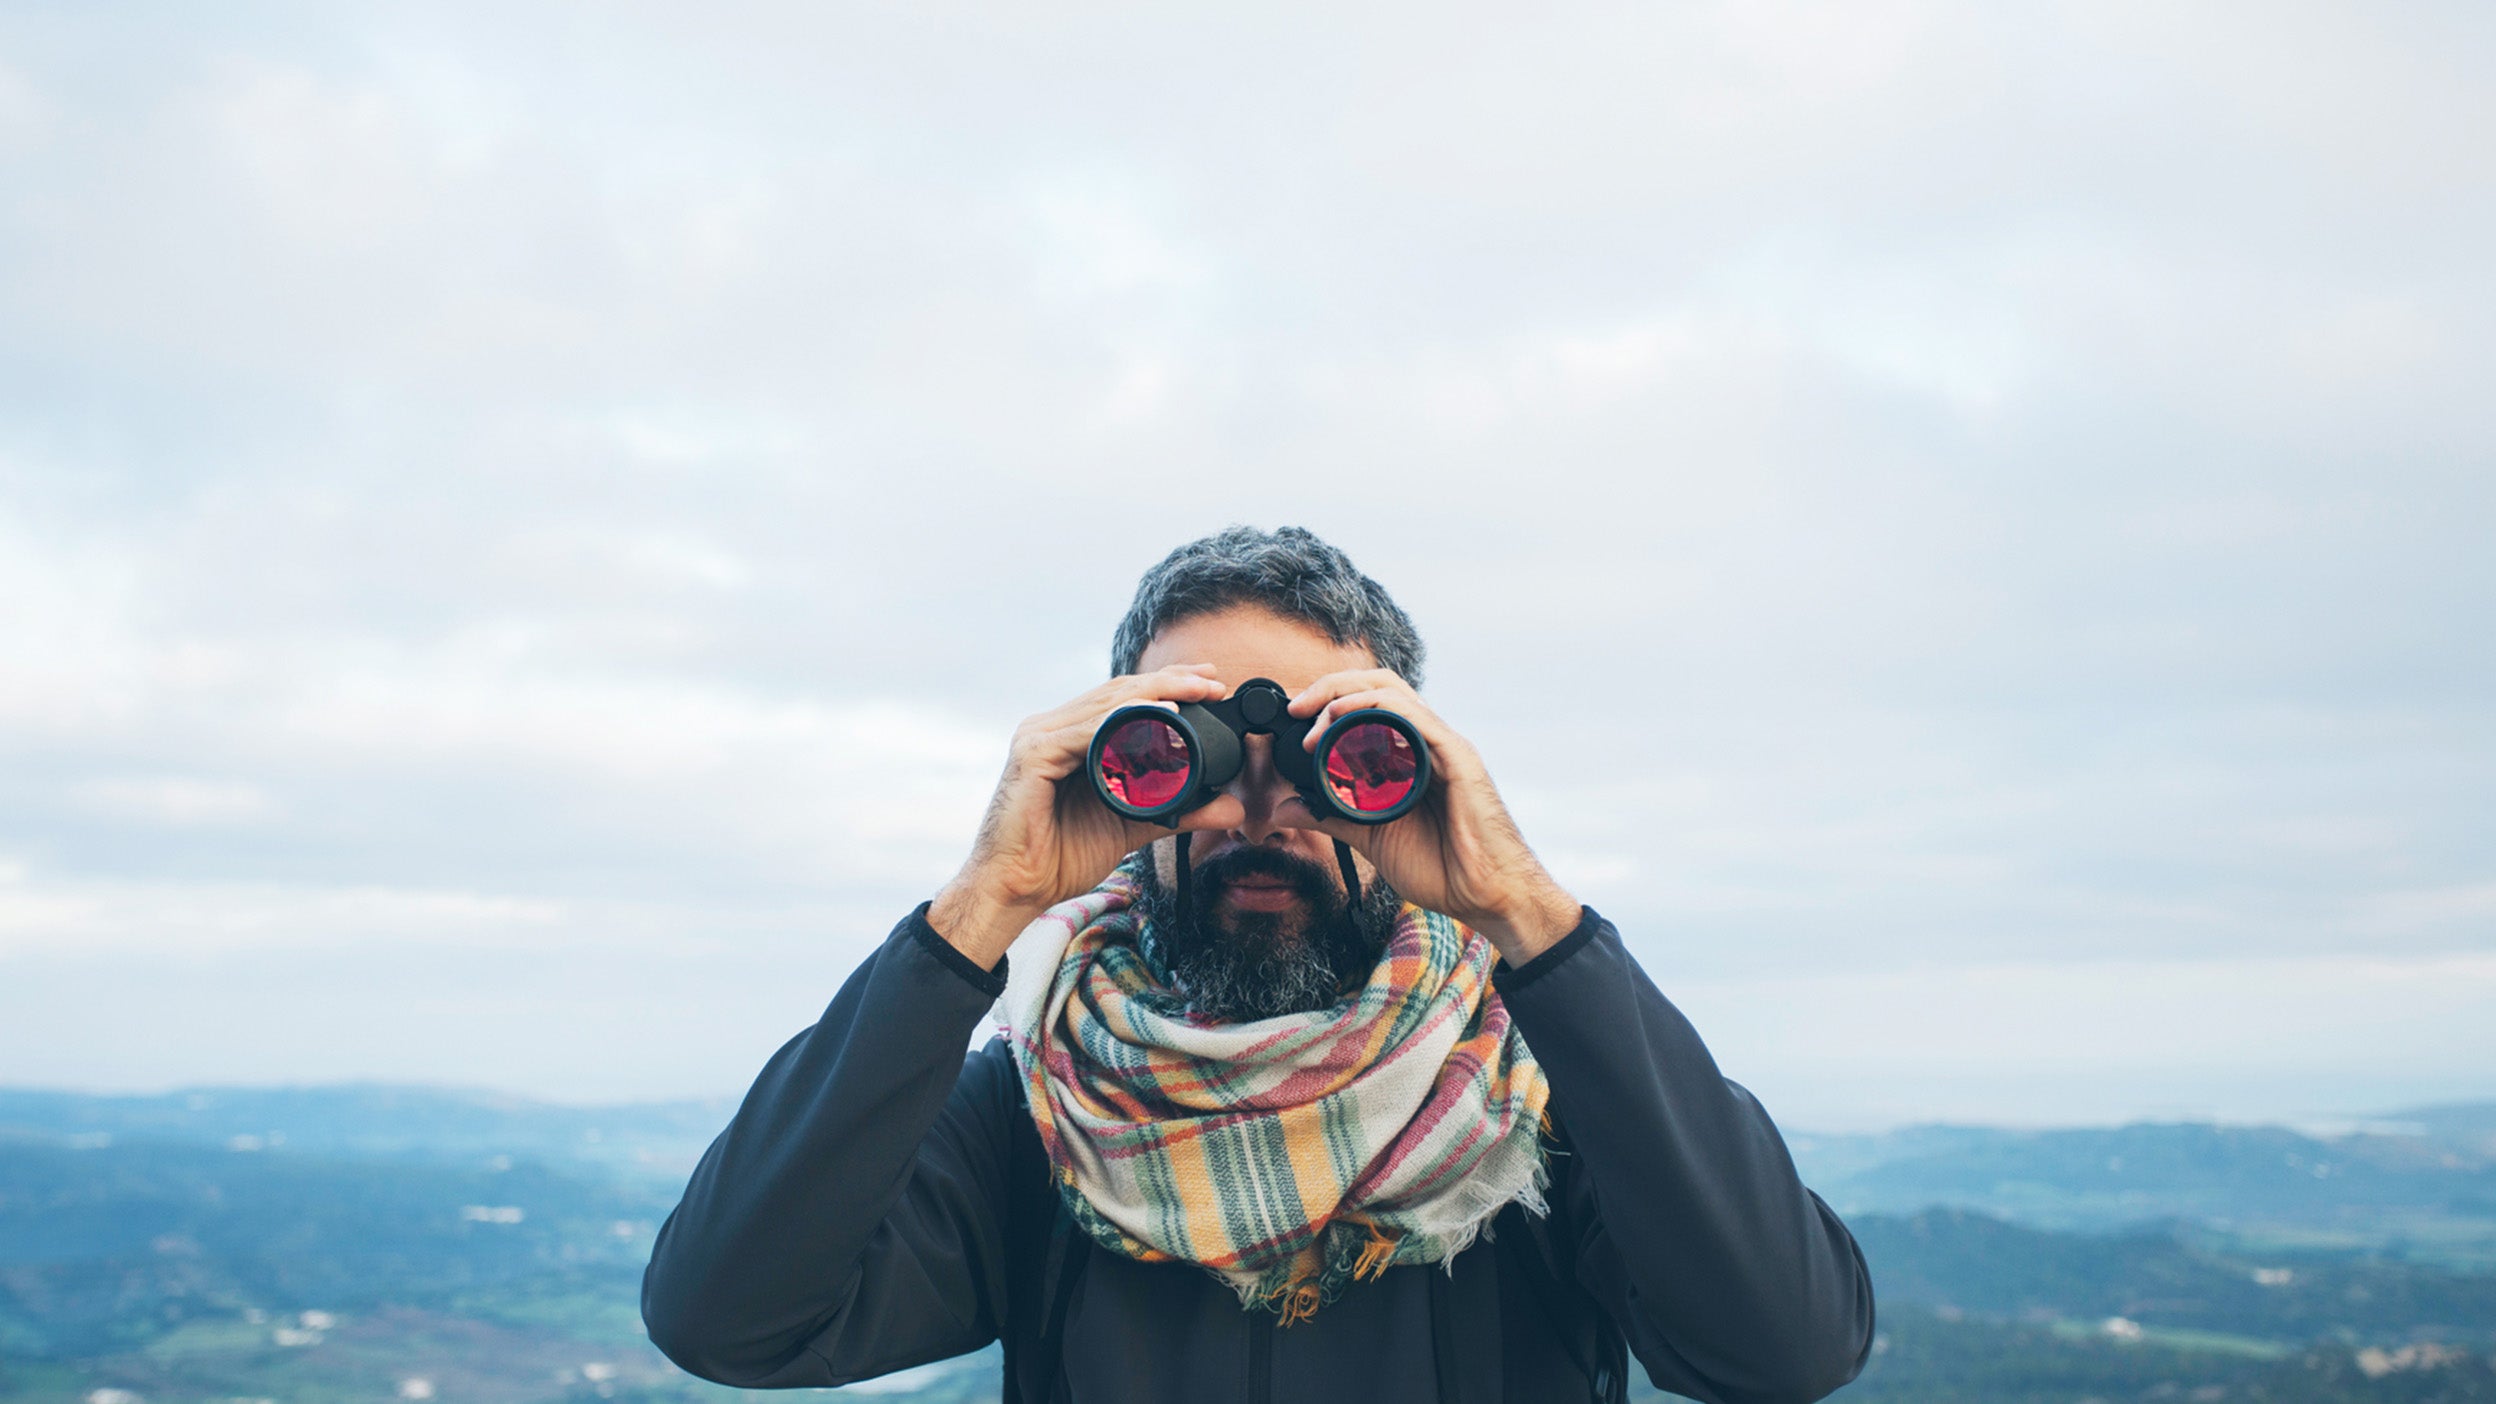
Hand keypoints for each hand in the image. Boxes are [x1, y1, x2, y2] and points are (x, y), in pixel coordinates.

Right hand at [929, 665, 1251, 967]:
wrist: (1017, 889)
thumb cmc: (1061, 857)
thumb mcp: (1133, 824)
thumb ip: (1178, 810)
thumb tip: (1230, 807)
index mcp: (1070, 738)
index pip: (1123, 700)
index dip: (1167, 686)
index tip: (1210, 683)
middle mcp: (1051, 729)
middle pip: (1117, 693)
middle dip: (1169, 681)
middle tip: (1212, 679)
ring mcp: (1038, 738)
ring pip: (1104, 704)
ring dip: (1153, 693)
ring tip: (1194, 690)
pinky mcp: (1032, 755)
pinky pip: (1081, 732)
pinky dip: (1119, 722)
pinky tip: (1152, 716)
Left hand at [1279, 671, 1580, 964]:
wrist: (1486, 895)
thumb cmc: (1442, 868)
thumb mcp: (1370, 836)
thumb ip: (1331, 816)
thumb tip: (1285, 806)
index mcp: (1409, 754)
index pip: (1369, 703)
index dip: (1329, 699)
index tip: (1294, 718)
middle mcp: (1427, 741)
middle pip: (1378, 686)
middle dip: (1331, 686)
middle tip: (1296, 709)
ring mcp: (1444, 746)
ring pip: (1393, 692)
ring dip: (1346, 696)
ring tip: (1314, 718)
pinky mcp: (1458, 758)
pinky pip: (1416, 717)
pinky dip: (1376, 709)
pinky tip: (1345, 717)